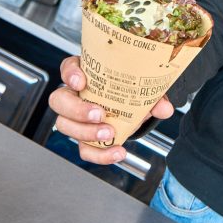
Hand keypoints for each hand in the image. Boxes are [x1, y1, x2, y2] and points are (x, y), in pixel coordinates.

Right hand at [48, 55, 173, 164]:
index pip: (68, 67)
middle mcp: (75, 95)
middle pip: (59, 100)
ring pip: (65, 125)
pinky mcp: (84, 138)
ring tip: (109, 134)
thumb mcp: (140, 87)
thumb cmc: (128, 90)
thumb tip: (163, 108)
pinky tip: (116, 152)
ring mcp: (76, 118)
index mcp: (86, 74)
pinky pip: (84, 149)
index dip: (70, 74)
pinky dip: (100, 154)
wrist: (132, 108)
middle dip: (77, 109)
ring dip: (87, 133)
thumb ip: (151, 95)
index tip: (81, 81)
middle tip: (99, 114)